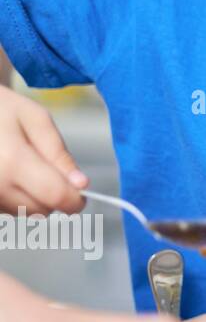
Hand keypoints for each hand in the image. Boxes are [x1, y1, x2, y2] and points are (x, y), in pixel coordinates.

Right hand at [0, 84, 87, 214]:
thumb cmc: (0, 110)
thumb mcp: (36, 119)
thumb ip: (59, 153)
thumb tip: (80, 183)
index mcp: (12, 162)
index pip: (55, 196)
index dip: (74, 199)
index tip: (81, 194)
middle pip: (40, 209)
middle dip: (54, 195)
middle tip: (47, 169)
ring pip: (23, 211)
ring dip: (33, 196)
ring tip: (23, 166)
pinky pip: (6, 207)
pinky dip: (14, 196)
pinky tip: (9, 173)